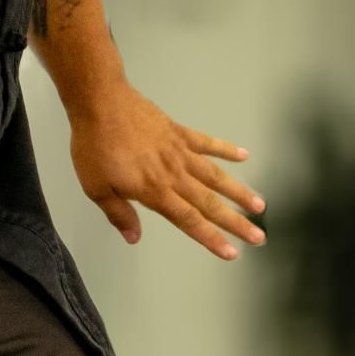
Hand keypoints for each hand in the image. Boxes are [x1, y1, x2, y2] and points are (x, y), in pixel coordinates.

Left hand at [69, 79, 265, 260]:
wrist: (100, 103)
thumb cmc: (94, 147)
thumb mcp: (96, 188)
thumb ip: (119, 214)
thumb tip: (134, 238)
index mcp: (154, 191)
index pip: (189, 221)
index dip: (212, 238)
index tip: (232, 252)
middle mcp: (174, 174)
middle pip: (210, 203)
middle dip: (236, 222)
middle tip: (259, 237)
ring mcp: (179, 151)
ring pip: (216, 176)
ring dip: (239, 191)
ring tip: (260, 205)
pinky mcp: (178, 132)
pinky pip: (207, 143)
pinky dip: (226, 149)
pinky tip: (244, 155)